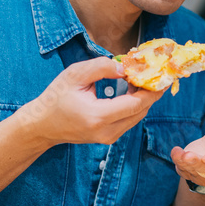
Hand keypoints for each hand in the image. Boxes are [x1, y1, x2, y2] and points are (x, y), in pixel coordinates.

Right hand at [21, 57, 163, 146]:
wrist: (42, 125)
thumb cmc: (55, 98)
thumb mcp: (75, 75)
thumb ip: (101, 67)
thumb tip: (125, 68)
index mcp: (98, 116)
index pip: (136, 104)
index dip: (152, 90)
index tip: (162, 76)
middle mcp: (107, 131)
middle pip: (141, 112)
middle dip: (151, 92)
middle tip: (155, 73)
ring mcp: (108, 138)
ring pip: (137, 117)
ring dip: (143, 98)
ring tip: (141, 78)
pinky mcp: (108, 138)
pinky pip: (129, 120)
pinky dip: (134, 105)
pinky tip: (131, 90)